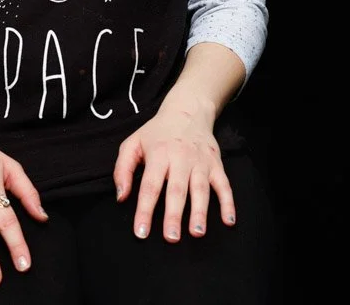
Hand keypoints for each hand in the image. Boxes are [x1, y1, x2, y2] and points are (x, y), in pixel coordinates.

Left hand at [113, 90, 235, 242]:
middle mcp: (180, 158)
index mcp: (158, 154)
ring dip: (200, 211)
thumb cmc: (156, 133)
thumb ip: (122, 169)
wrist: (187, 111)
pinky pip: (224, 185)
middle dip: (174, 215)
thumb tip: (121, 197)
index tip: (141, 232)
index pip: (150, 185)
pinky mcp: (216, 164)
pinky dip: (228, 203)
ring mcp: (200, 161)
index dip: (144, 209)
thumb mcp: (133, 143)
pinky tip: (229, 221)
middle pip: (176, 189)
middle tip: (171, 238)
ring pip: (200, 188)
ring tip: (197, 233)